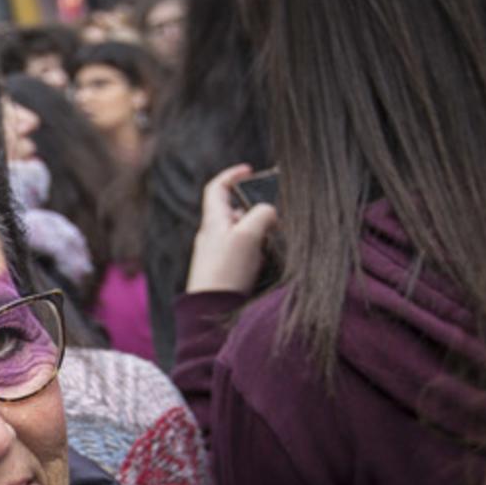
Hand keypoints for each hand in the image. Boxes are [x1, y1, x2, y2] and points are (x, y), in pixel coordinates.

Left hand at [186, 163, 278, 294]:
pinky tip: (267, 261)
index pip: (217, 189)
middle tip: (274, 215)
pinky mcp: (227, 273)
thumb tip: (269, 211)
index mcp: (213, 221)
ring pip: (243, 233)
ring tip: (274, 239)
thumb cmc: (225, 273)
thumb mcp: (247, 236)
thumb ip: (262, 215)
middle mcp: (213, 236)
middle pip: (235, 211)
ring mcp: (219, 255)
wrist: (211, 313)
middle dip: (256, 209)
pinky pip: (246, 254)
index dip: (232, 176)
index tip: (249, 171)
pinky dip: (258, 251)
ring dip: (260, 232)